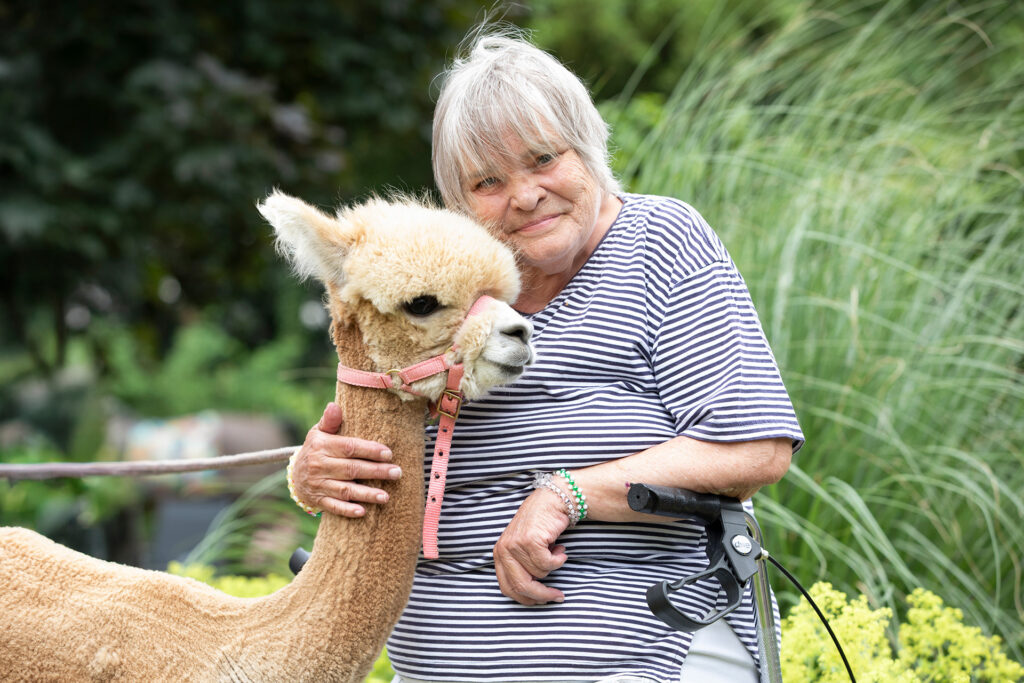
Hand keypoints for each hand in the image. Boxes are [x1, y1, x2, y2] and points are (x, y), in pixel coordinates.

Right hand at [291, 402, 400, 517]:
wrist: (294, 475)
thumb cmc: (316, 449)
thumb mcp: (319, 433)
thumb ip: (330, 421)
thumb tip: (334, 406)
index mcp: (321, 446)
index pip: (349, 448)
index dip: (369, 450)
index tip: (388, 453)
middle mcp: (319, 466)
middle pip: (351, 469)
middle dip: (375, 471)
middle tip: (397, 473)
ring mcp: (318, 484)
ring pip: (345, 490)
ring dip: (366, 494)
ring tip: (386, 496)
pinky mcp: (318, 500)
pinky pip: (333, 507)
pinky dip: (347, 510)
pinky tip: (362, 511)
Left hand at [493, 488, 570, 604]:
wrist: (551, 501)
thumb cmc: (540, 526)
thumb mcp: (524, 549)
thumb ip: (522, 568)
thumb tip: (533, 595)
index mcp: (499, 555)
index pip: (507, 588)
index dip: (527, 599)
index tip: (543, 601)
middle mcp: (503, 550)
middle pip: (521, 586)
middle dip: (542, 595)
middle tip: (558, 596)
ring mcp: (515, 545)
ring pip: (539, 574)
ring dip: (553, 566)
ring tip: (555, 551)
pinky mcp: (529, 540)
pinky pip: (548, 563)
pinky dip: (558, 559)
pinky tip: (560, 547)